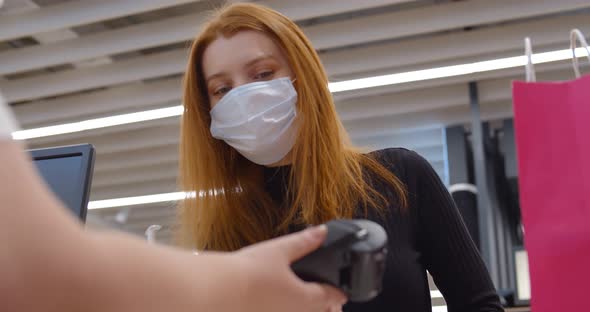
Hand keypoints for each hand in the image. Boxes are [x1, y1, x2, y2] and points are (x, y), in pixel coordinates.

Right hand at [230, 225, 346, 311]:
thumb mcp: (279, 251)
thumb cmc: (246, 274)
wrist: (216, 293)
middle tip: (330, 303)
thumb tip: (322, 231)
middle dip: (326, 308)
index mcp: (305, 298)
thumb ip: (304, 242)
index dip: (339, 293)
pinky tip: (275, 304)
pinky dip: (284, 310)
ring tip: (303, 302)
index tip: (341, 293)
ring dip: (307, 310)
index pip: (332, 297)